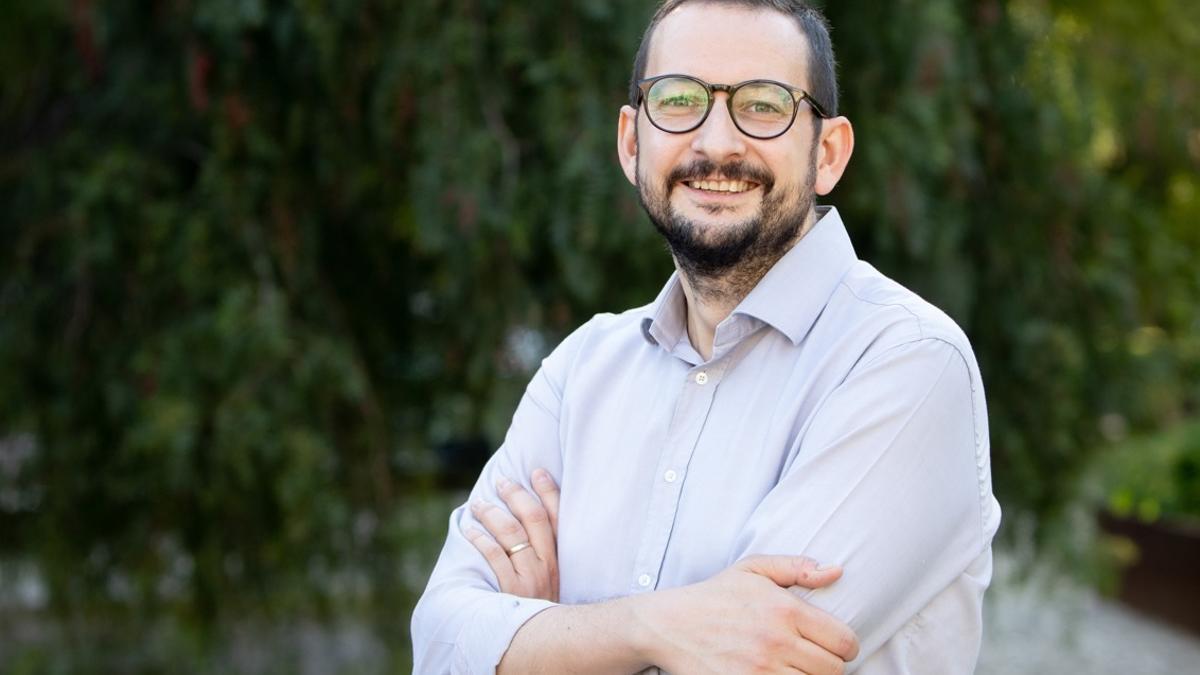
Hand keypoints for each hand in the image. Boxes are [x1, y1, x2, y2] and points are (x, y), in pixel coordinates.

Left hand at [465, 468, 560, 601]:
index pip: (556, 518)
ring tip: (479, 503)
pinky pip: (495, 557)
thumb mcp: (551, 583)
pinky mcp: (511, 591)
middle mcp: (547, 565)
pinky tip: (470, 529)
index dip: (548, 491)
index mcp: (559, 559)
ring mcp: (530, 578)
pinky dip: (481, 539)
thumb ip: (543, 557)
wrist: (544, 645)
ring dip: (493, 513)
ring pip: (511, 533)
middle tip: (502, 481)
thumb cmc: (543, 610)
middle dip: (517, 495)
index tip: (537, 471)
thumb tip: (527, 526)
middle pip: (534, 519)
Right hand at [638, 555, 858, 674]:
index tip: (836, 647)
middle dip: (829, 666)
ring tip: (796, 668)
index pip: (843, 641)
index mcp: (784, 609)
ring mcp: (760, 670)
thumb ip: (796, 567)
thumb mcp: (753, 569)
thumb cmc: (715, 596)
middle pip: (833, 670)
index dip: (846, 647)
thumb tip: (836, 571)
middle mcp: (776, 640)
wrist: (669, 624)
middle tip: (814, 659)